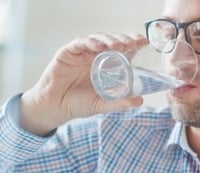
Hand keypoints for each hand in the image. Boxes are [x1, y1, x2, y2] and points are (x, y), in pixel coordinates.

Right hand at [20, 33, 146, 134]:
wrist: (56, 107)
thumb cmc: (79, 104)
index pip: (122, 50)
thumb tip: (140, 101)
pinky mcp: (68, 52)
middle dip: (123, 39)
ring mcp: (82, 53)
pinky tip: (97, 46)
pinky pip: (79, 43)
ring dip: (109, 40)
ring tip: (118, 45)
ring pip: (98, 39)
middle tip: (132, 43)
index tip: (143, 42)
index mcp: (106, 65)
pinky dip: (89, 42)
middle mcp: (96, 56)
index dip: (133, 43)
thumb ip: (119, 103)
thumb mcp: (103, 104)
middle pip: (112, 41)